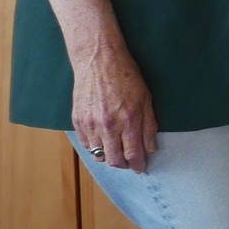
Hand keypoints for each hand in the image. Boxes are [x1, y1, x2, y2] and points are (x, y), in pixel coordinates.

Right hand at [71, 39, 158, 171]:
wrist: (99, 61)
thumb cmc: (126, 77)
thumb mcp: (146, 99)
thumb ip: (149, 126)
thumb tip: (150, 148)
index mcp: (129, 120)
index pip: (133, 154)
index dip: (137, 165)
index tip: (140, 168)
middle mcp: (108, 125)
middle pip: (114, 159)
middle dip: (123, 165)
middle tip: (129, 162)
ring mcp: (90, 124)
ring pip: (98, 154)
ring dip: (108, 156)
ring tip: (116, 150)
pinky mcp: (77, 120)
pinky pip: (85, 144)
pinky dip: (94, 146)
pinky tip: (102, 140)